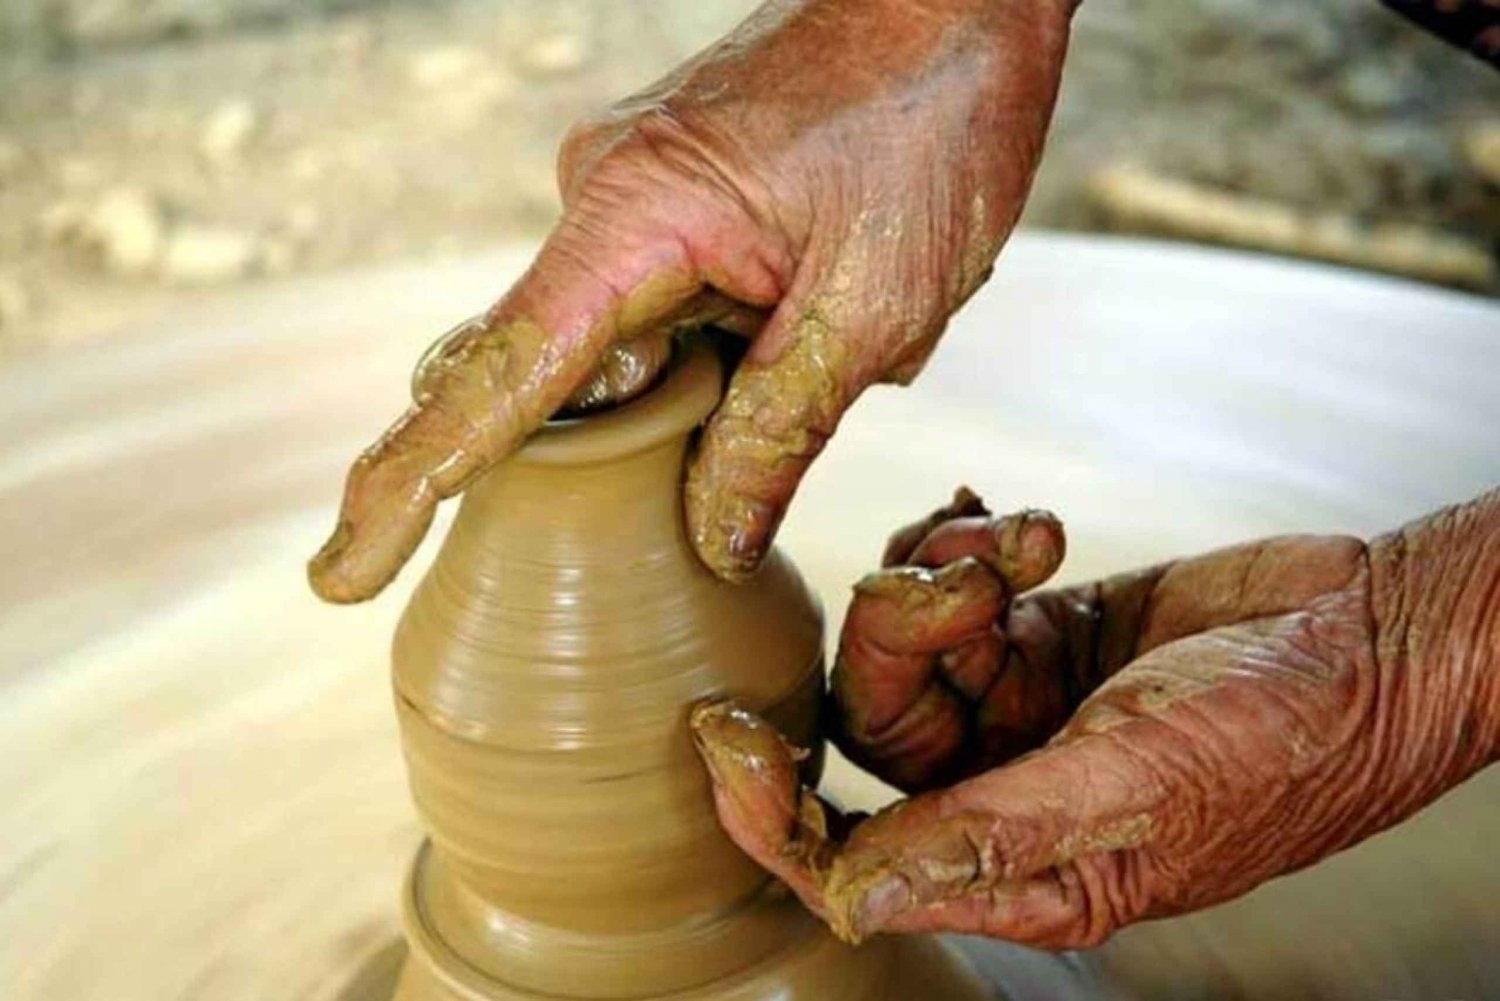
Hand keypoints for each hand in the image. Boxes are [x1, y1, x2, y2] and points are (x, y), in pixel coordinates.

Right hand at [307, 0, 1076, 601]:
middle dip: (601, 444)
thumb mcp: (873, 308)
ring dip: (699, 381)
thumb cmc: (930, 126)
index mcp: (632, 220)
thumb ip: (779, 432)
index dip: (409, 486)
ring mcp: (628, 195)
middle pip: (534, 373)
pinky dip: (711, 343)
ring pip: (613, 345)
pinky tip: (804, 301)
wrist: (957, 1)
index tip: (339, 573)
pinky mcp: (668, 199)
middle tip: (717, 421)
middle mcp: (600, 200)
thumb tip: (712, 541)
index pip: (494, 379)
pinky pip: (653, 303)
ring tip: (823, 307)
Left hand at [692, 489, 1499, 947]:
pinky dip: (962, 549)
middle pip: (871, 726)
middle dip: (897, 642)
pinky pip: (949, 588)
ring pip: (903, 644)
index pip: (849, 858)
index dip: (772, 810)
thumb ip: (987, 838)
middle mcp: (1006, 789)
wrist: (1372, 633)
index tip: (723, 733)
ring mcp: (1020, 704)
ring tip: (1018, 545)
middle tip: (965, 586)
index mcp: (1020, 866)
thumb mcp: (1135, 790)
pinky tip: (1012, 526)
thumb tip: (848, 897)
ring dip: (938, 579)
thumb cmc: (1283, 735)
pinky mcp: (1039, 630)